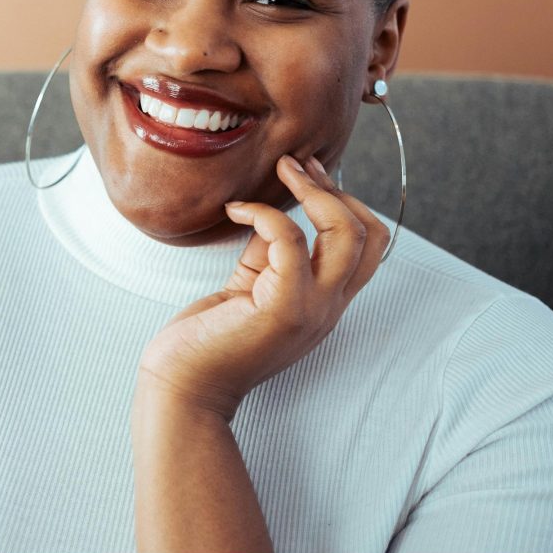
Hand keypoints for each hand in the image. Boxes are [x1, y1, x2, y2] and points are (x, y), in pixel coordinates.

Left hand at [137, 155, 389, 419]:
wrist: (183, 388)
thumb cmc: (211, 335)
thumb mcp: (252, 282)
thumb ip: (272, 249)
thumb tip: (276, 206)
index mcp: (326, 301)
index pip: (369, 244)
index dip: (347, 200)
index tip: (309, 172)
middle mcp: (328, 307)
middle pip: (368, 233)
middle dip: (335, 188)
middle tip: (296, 164)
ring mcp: (311, 310)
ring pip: (345, 232)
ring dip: (313, 190)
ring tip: (281, 170)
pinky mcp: (282, 309)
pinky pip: (289, 240)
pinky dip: (265, 212)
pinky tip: (236, 210)